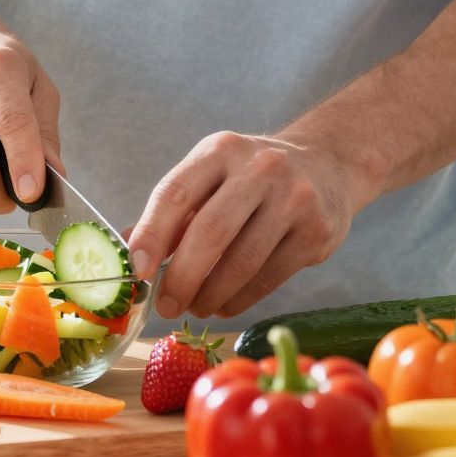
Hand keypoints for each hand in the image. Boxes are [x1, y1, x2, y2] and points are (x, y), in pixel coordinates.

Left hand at [127, 133, 367, 319]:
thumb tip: (127, 253)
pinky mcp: (316, 231)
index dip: (151, 235)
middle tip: (166, 306)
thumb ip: (172, 213)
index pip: (175, 193)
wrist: (328, 164)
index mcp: (220, 150)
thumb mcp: (211, 176)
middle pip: (210, 232)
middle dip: (182, 278)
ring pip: (241, 262)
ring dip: (210, 295)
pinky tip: (223, 304)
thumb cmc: (252, 178)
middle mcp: (260, 168)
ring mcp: (294, 199)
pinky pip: (268, 278)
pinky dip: (238, 299)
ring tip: (195, 306)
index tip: (137, 271)